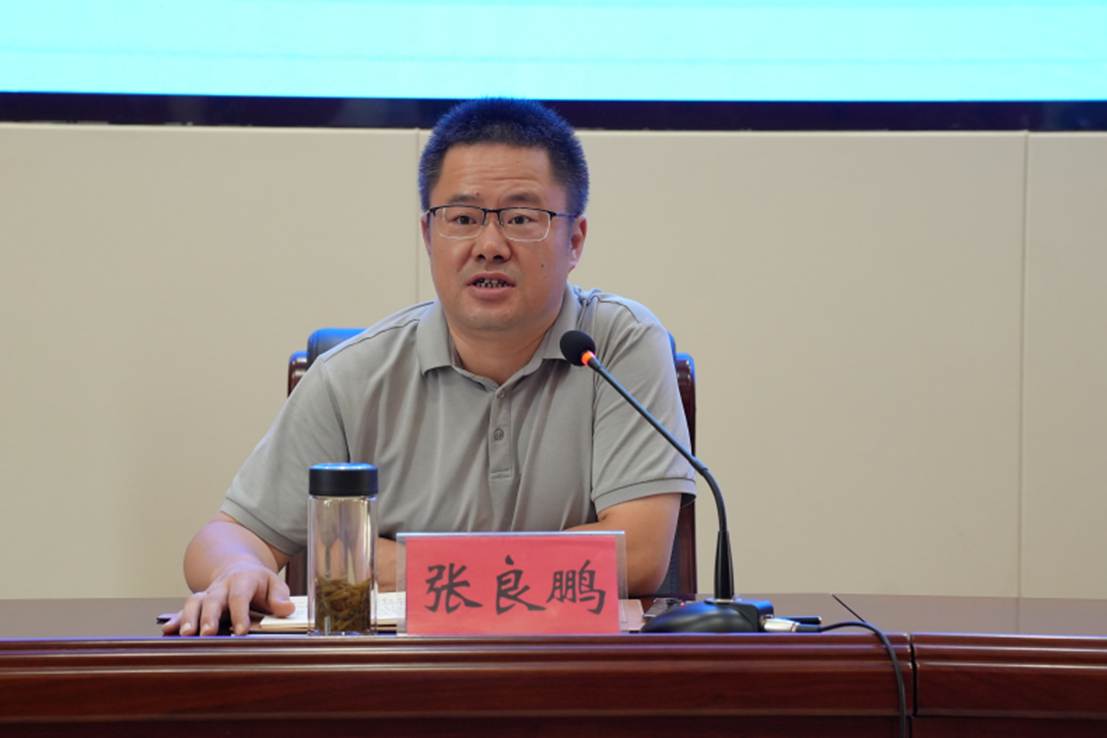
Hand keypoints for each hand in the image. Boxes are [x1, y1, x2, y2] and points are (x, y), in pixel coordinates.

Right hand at [161, 561, 294, 636]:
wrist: (239, 569)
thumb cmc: (258, 582)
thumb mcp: (275, 584)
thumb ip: (280, 597)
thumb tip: (287, 608)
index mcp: (243, 580)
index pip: (240, 597)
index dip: (240, 614)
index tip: (241, 631)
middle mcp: (222, 586)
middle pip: (213, 600)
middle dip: (210, 617)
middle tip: (208, 633)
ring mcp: (208, 594)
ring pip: (195, 602)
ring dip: (189, 618)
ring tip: (187, 635)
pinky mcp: (198, 603)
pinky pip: (184, 610)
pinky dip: (175, 620)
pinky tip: (168, 631)